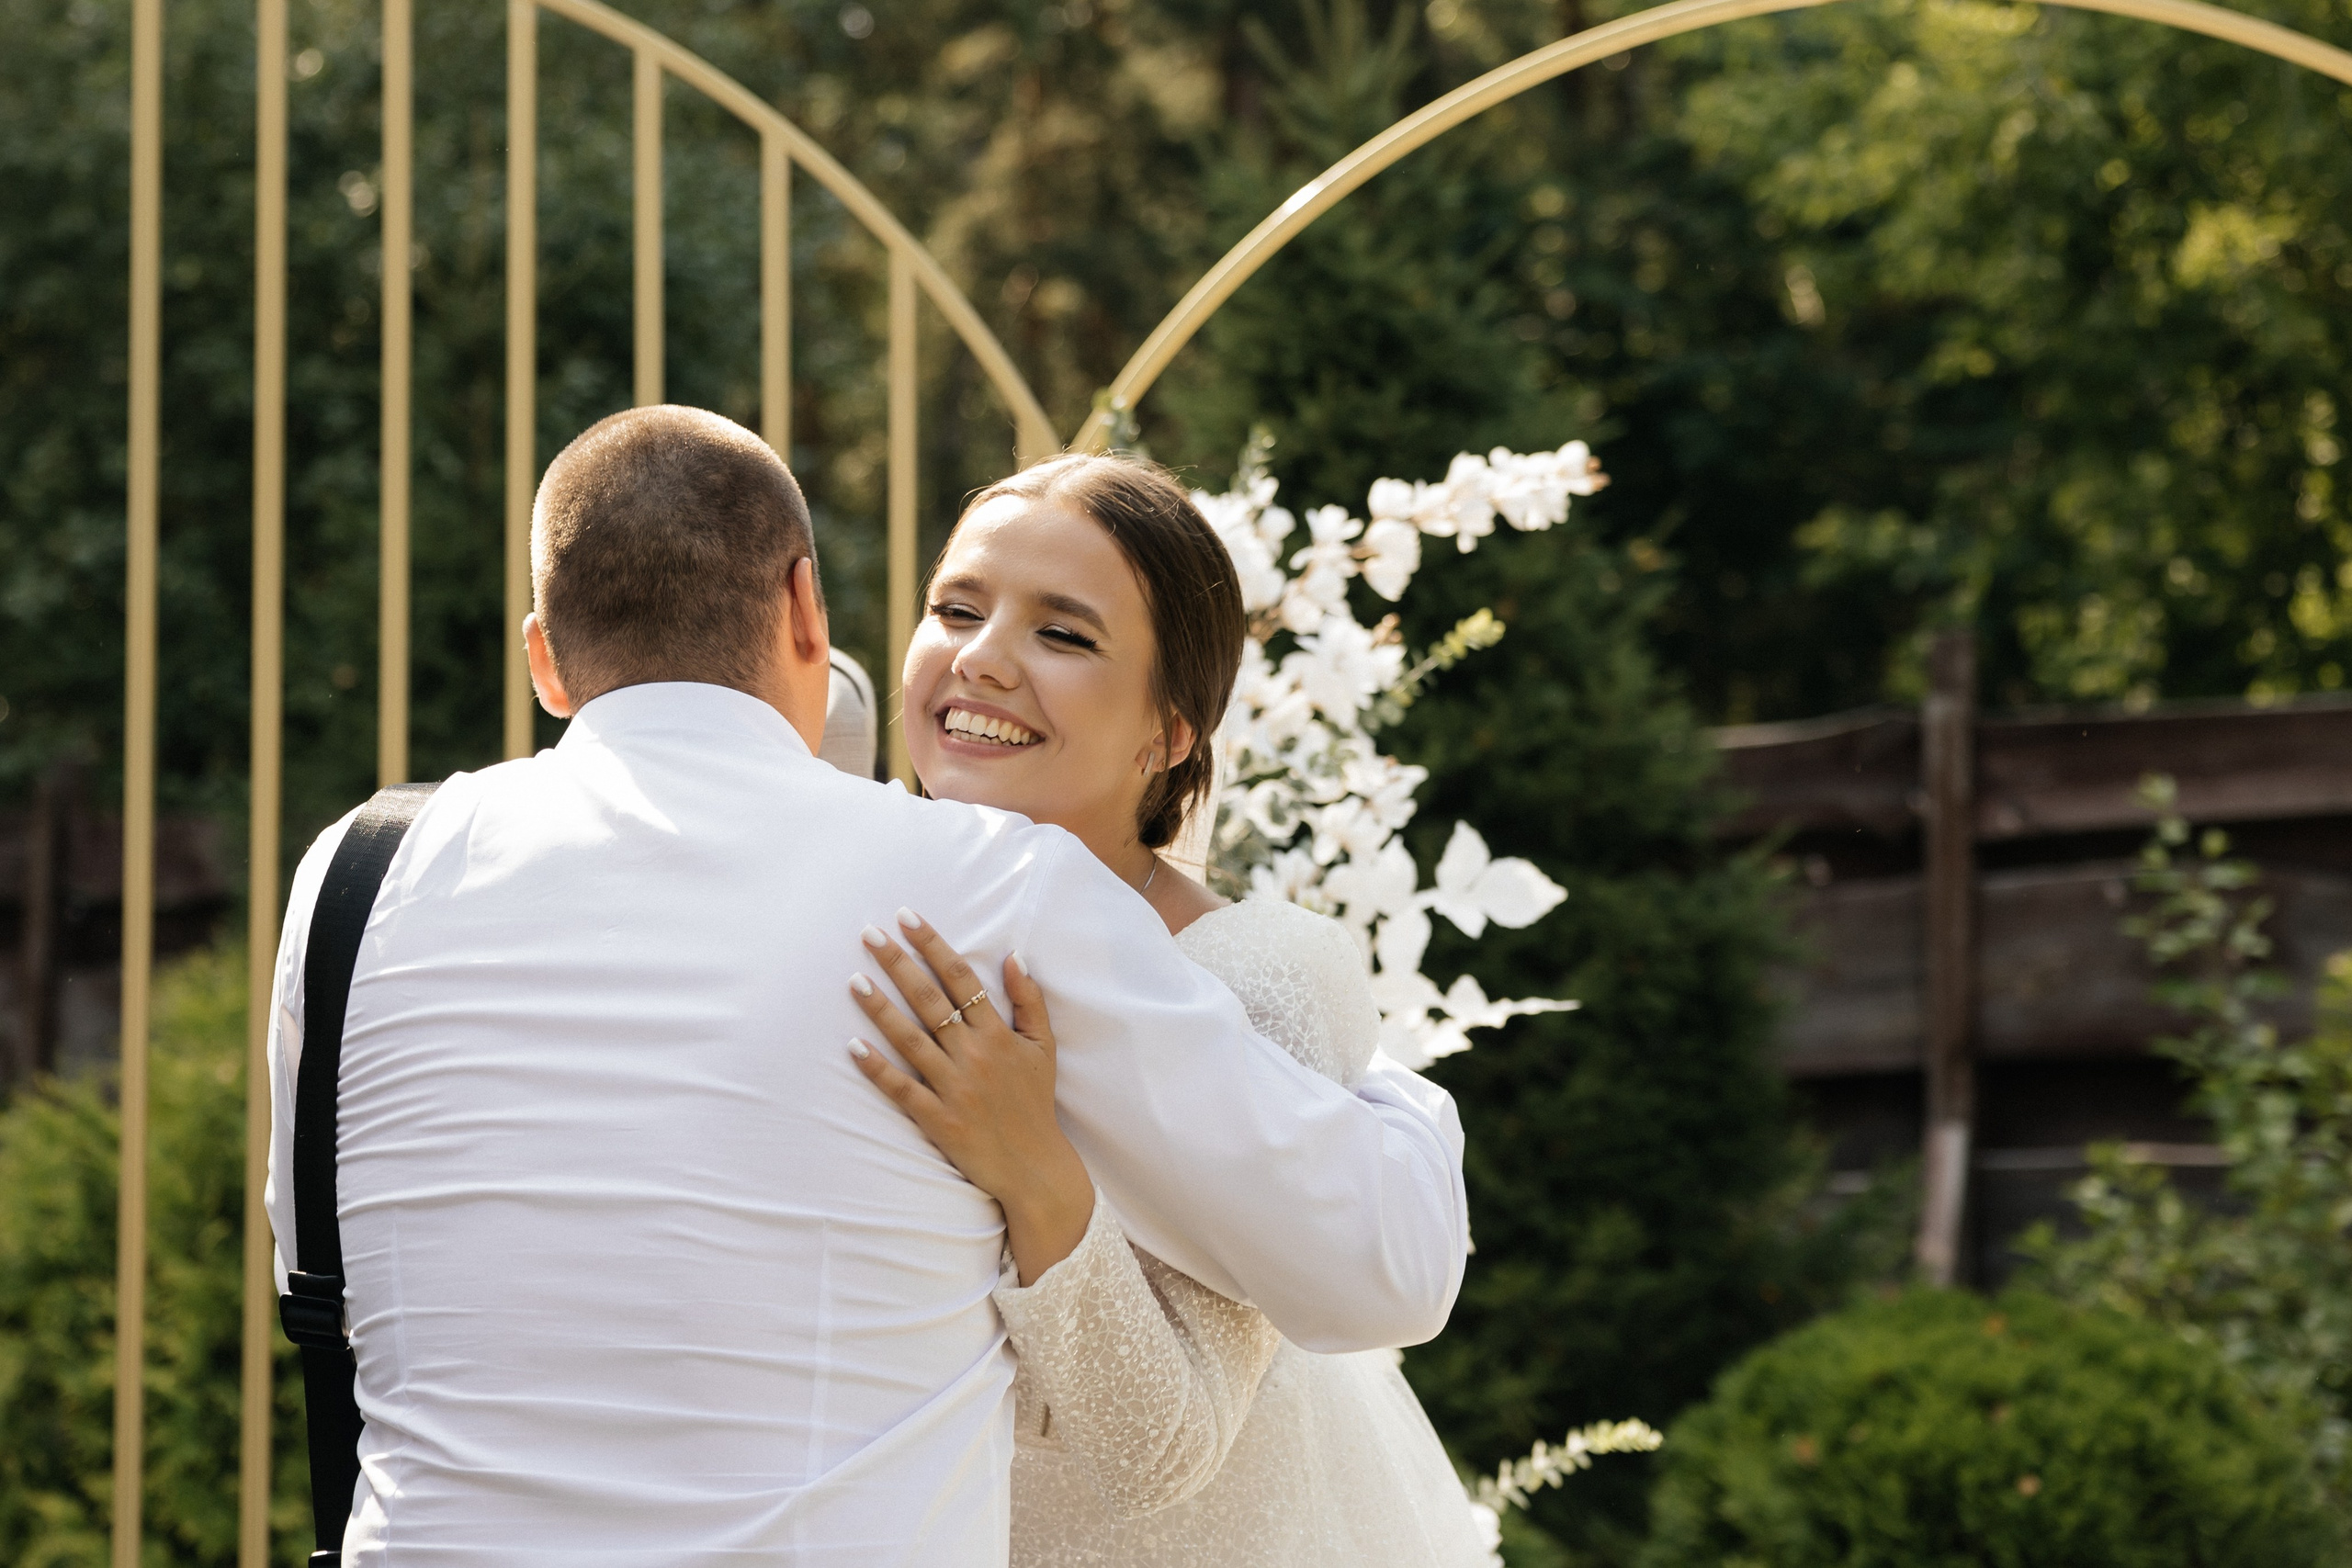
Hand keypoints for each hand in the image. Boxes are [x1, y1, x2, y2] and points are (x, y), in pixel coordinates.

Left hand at [849, 909, 1094, 1284]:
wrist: (1035, 1166)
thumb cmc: (1035, 1102)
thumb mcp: (1044, 1047)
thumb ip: (1031, 1000)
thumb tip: (1014, 956)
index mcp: (998, 1034)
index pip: (962, 978)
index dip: (933, 945)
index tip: (907, 918)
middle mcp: (974, 1054)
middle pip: (929, 999)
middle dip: (897, 963)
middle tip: (869, 933)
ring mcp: (953, 1087)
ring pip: (910, 1038)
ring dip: (879, 1008)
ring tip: (854, 980)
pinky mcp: (937, 1118)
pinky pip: (901, 1089)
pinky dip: (877, 1069)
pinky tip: (853, 1047)